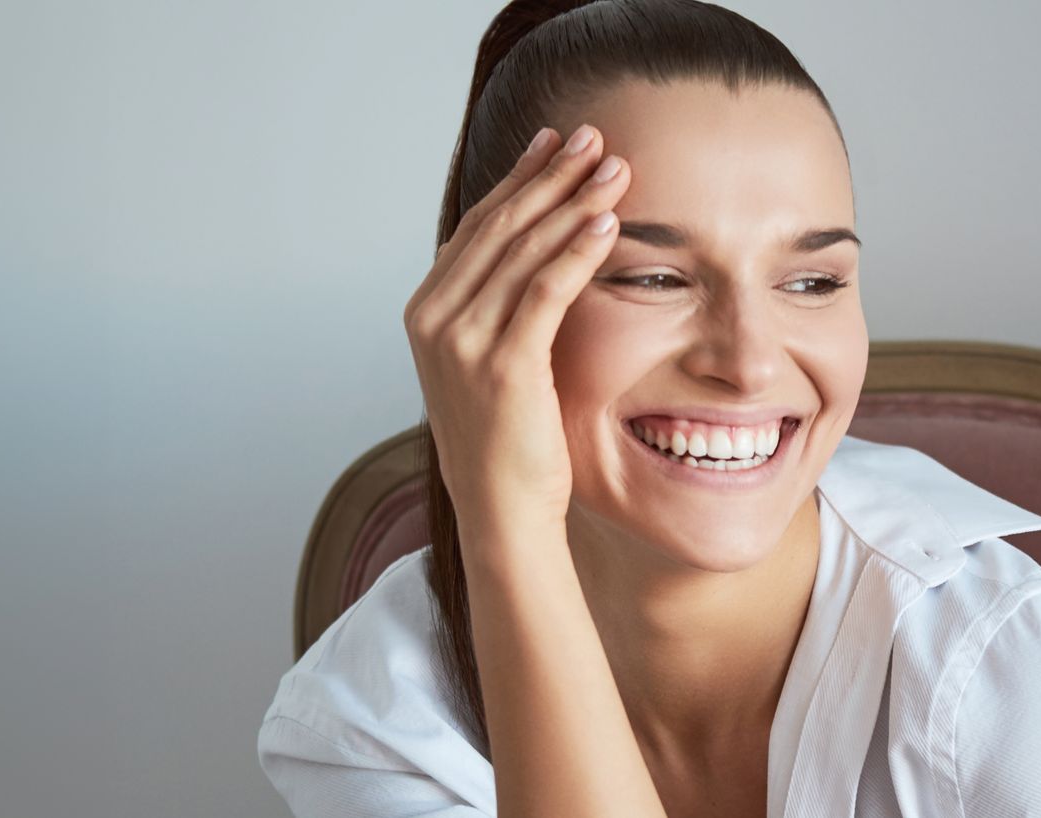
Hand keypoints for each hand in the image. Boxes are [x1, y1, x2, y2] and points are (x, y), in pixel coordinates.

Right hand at [403, 124, 630, 542]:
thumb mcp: (487, 362)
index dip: (519, 180)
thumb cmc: (506, 440)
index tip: (555, 143)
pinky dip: (577, 250)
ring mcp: (462, 341)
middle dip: (550, 174)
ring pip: (524, 249)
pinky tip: (606, 222)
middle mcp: (434, 318)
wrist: (501, 511)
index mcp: (427, 311)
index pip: (478, 227)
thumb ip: (496, 309)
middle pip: (500, 225)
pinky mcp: (502, 364)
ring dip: (572, 200)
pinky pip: (545, 290)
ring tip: (613, 167)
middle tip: (593, 137)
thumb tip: (533, 257)